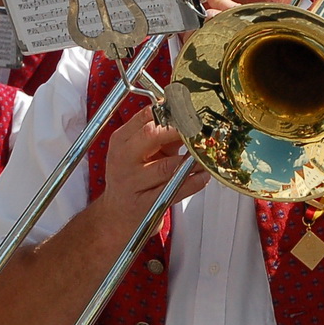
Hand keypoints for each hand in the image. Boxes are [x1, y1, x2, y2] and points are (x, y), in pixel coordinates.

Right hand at [93, 107, 208, 238]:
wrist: (117, 214)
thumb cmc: (133, 178)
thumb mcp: (141, 152)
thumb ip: (163, 136)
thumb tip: (191, 118)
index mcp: (121, 140)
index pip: (145, 116)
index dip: (171, 110)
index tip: (190, 111)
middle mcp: (123, 159)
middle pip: (152, 135)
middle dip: (180, 130)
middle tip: (200, 130)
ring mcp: (132, 183)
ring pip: (168, 167)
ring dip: (193, 160)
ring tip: (206, 155)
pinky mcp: (146, 205)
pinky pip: (176, 190)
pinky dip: (195, 181)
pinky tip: (203, 175)